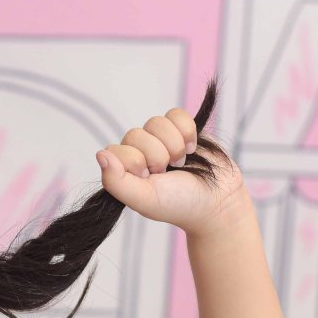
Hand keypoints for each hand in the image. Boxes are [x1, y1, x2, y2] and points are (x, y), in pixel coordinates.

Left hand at [96, 106, 246, 234]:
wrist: (216, 200)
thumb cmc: (179, 204)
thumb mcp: (145, 198)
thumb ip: (116, 181)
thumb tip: (100, 155)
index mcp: (124, 172)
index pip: (114, 150)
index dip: (134, 161)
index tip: (148, 177)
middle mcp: (139, 154)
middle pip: (135, 135)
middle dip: (157, 155)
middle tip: (167, 172)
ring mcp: (159, 141)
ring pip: (155, 122)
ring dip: (173, 144)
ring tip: (181, 162)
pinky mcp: (180, 129)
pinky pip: (175, 114)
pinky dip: (187, 131)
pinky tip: (191, 148)